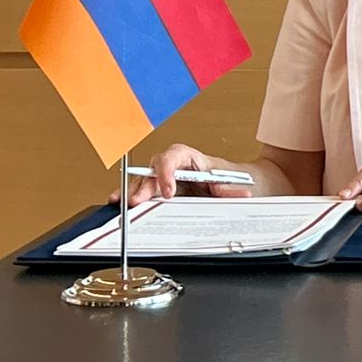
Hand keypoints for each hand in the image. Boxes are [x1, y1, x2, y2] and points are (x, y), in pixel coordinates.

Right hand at [112, 144, 253, 203]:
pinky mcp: (157, 190)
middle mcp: (171, 165)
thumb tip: (243, 194)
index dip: (167, 173)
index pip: (172, 158)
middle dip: (146, 187)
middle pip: (153, 171)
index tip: (168, 191)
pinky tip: (118, 203)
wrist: (226, 181)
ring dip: (133, 193)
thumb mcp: (228, 182)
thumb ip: (231, 190)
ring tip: (122, 204)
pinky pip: (142, 191)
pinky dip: (130, 196)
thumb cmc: (223, 176)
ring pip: (144, 181)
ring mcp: (162, 177)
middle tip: (139, 202)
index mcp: (187, 156)